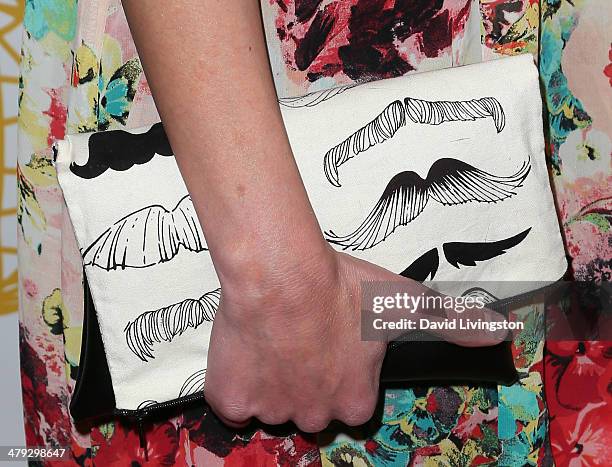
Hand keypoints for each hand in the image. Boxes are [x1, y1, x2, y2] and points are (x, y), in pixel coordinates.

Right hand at [204, 246, 505, 432]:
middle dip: (306, 378)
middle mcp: (317, 413)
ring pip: (272, 403)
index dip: (340, 371)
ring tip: (273, 335)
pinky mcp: (232, 400)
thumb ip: (453, 321)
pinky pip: (234, 404)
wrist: (283, 276)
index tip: (332, 343)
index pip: (350, 401)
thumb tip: (501, 335)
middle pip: (310, 405)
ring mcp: (272, 410)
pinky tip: (245, 354)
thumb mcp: (405, 302)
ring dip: (271, 378)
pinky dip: (236, 385)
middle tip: (301, 336)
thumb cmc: (344, 289)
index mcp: (355, 400)